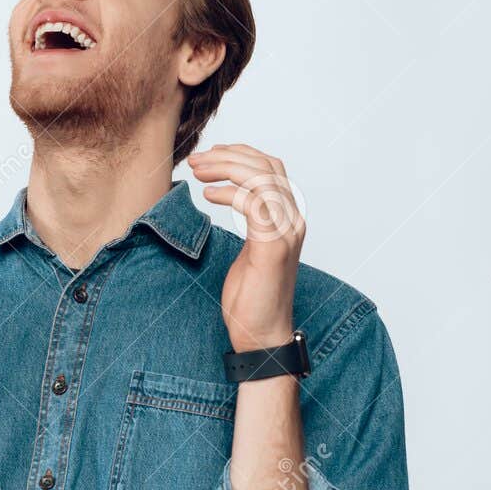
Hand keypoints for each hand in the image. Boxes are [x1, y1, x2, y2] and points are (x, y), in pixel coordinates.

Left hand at [186, 144, 304, 352]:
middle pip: (267, 166)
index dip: (240, 154)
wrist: (262, 335)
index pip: (271, 167)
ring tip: (198, 172)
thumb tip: (230, 194)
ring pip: (261, 179)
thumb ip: (251, 220)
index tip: (210, 155)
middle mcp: (293, 220)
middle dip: (228, 156)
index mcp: (289, 217)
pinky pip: (253, 205)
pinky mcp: (273, 247)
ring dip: (226, 168)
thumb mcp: (251, 247)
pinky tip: (208, 197)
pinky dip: (228, 194)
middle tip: (197, 160)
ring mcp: (286, 233)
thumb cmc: (253, 296)